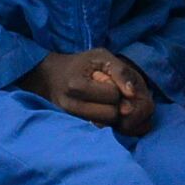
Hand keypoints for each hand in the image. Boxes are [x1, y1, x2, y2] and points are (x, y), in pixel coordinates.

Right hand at [22, 49, 157, 135]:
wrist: (51, 76)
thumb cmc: (80, 63)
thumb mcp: (101, 56)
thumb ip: (120, 71)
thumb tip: (133, 94)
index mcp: (76, 86)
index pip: (112, 95)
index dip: (117, 89)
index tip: (110, 82)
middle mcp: (71, 105)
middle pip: (110, 115)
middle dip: (116, 105)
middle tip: (111, 95)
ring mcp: (71, 118)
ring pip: (106, 124)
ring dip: (111, 114)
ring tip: (106, 101)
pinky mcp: (73, 124)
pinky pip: (99, 128)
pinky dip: (105, 119)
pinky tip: (100, 108)